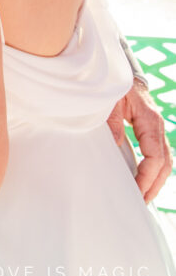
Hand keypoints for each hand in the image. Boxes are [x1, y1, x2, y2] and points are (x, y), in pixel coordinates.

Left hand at [107, 79, 172, 202]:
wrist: (121, 73)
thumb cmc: (116, 86)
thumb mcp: (111, 101)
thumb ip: (113, 122)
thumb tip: (116, 144)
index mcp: (150, 120)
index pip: (155, 156)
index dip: (148, 177)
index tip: (137, 191)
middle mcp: (157, 126)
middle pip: (165, 163)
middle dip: (155, 185)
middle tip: (141, 202)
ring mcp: (157, 129)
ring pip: (165, 161)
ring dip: (156, 181)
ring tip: (143, 197)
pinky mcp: (152, 131)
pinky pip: (158, 155)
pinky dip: (154, 171)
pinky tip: (143, 180)